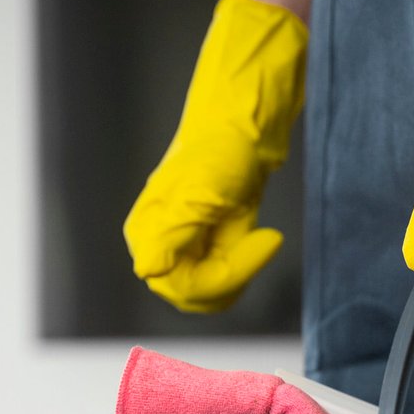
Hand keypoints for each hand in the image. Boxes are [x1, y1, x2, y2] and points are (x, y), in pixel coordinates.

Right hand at [124, 0, 305, 313]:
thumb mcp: (199, 193)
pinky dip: (243, 266)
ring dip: (239, 273)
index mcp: (148, 233)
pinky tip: (259, 236)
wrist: (245, 119)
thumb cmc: (223, 148)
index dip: (224, 277)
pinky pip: (222, 277)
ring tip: (260, 236)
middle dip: (232, 277)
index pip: (179, 286)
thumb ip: (170, 234)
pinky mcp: (206, 241)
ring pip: (208, 291)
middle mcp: (160, 242)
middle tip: (264, 239)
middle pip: (192, 294)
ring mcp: (183, 243)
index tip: (266, 241)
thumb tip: (147, 270)